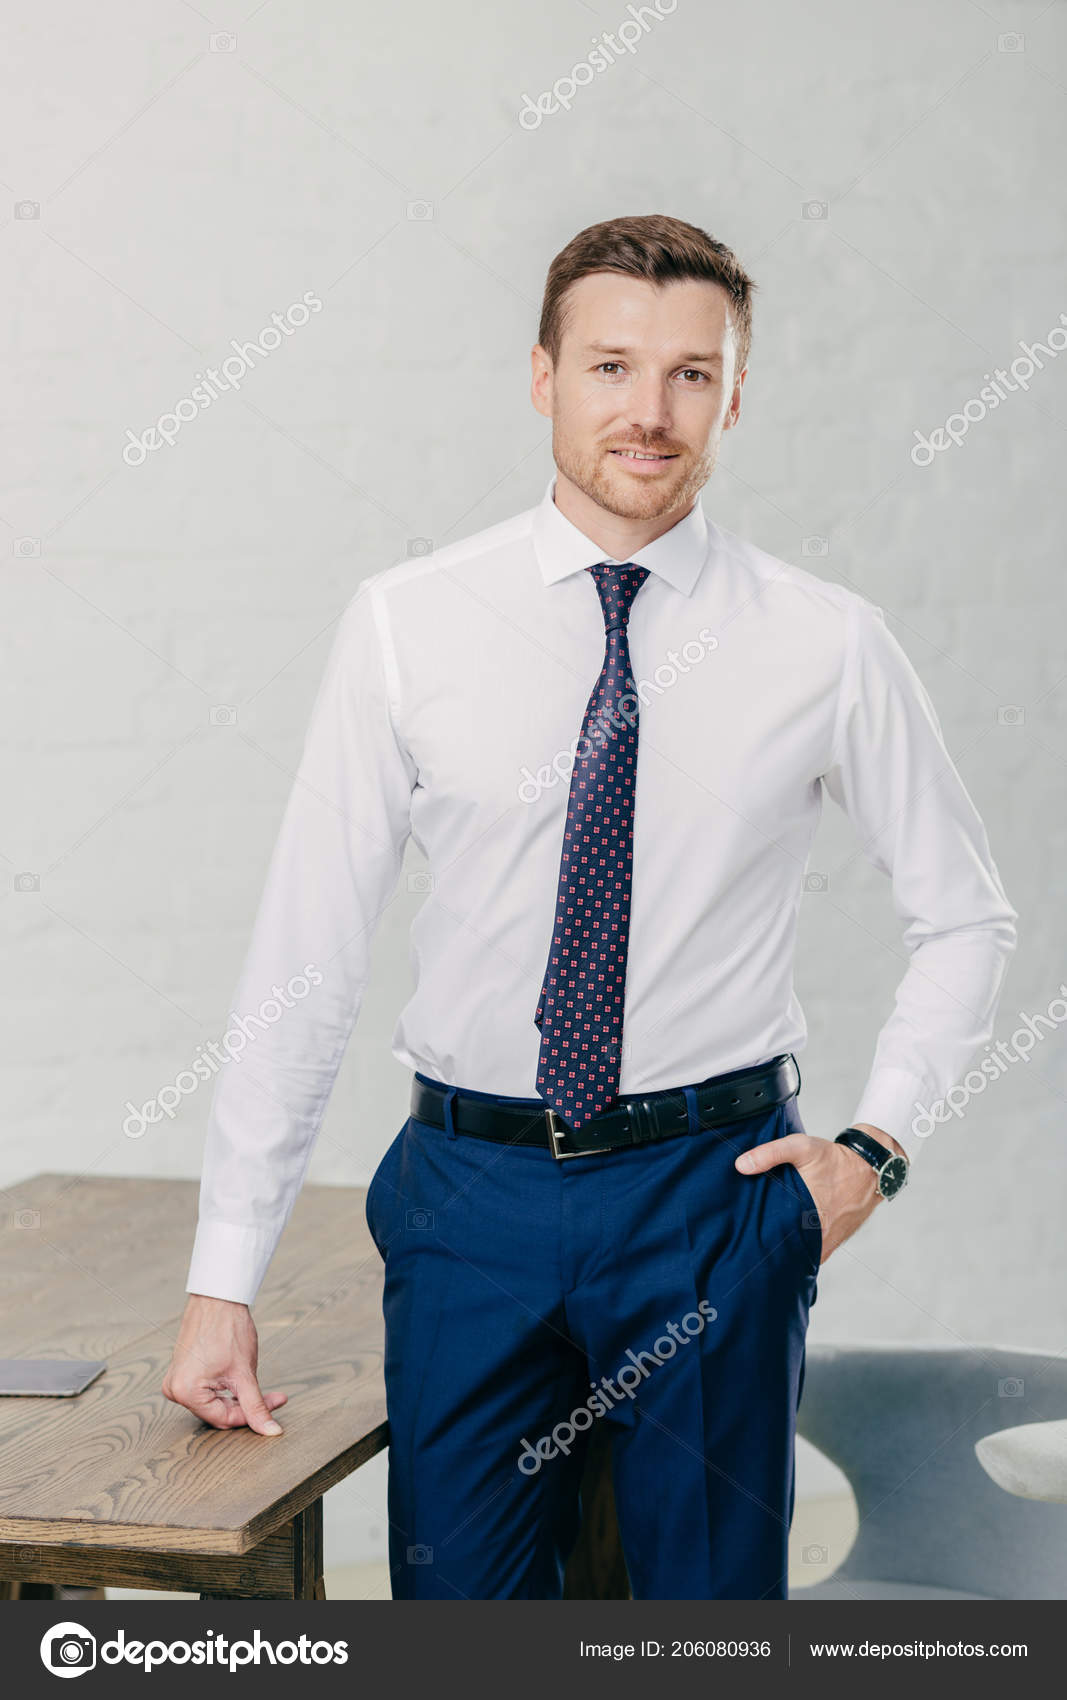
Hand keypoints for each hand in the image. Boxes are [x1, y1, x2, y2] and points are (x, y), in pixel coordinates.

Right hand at [162, 1294, 287, 1435]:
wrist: (218, 1297)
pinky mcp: (182, 1371)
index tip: (277, 1402)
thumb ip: (256, 1406)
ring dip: (237, 1396)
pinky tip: (240, 1377)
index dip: (253, 1414)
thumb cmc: (227, 1328)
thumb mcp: (245, 1374)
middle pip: (218, 1411)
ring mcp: (176, 1380)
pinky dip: (225, 1387)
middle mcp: (174, 1390)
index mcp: (185, 1392)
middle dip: (247, 1404)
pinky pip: (206, 1390)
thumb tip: (271, 1432)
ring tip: (256, 1381)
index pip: (225, 1419)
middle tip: (274, 1395)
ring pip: (214, 1401)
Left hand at [734, 1123, 903, 1261]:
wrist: (870, 1168)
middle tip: (752, 1239)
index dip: (760, 1240)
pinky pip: (814, 1252)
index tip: (746, 1236)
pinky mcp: (835, 1242)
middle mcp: (820, 1236)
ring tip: (768, 1240)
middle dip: (770, 1246)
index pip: (776, 1240)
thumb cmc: (835, 1159)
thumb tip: (741, 1166)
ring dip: (787, 1248)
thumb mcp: (801, 1147)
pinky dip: (802, 1247)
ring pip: (801, 1254)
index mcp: (808, 1216)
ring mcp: (829, 1242)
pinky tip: (788, 1239)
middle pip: (787, 1250)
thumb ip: (770, 1154)